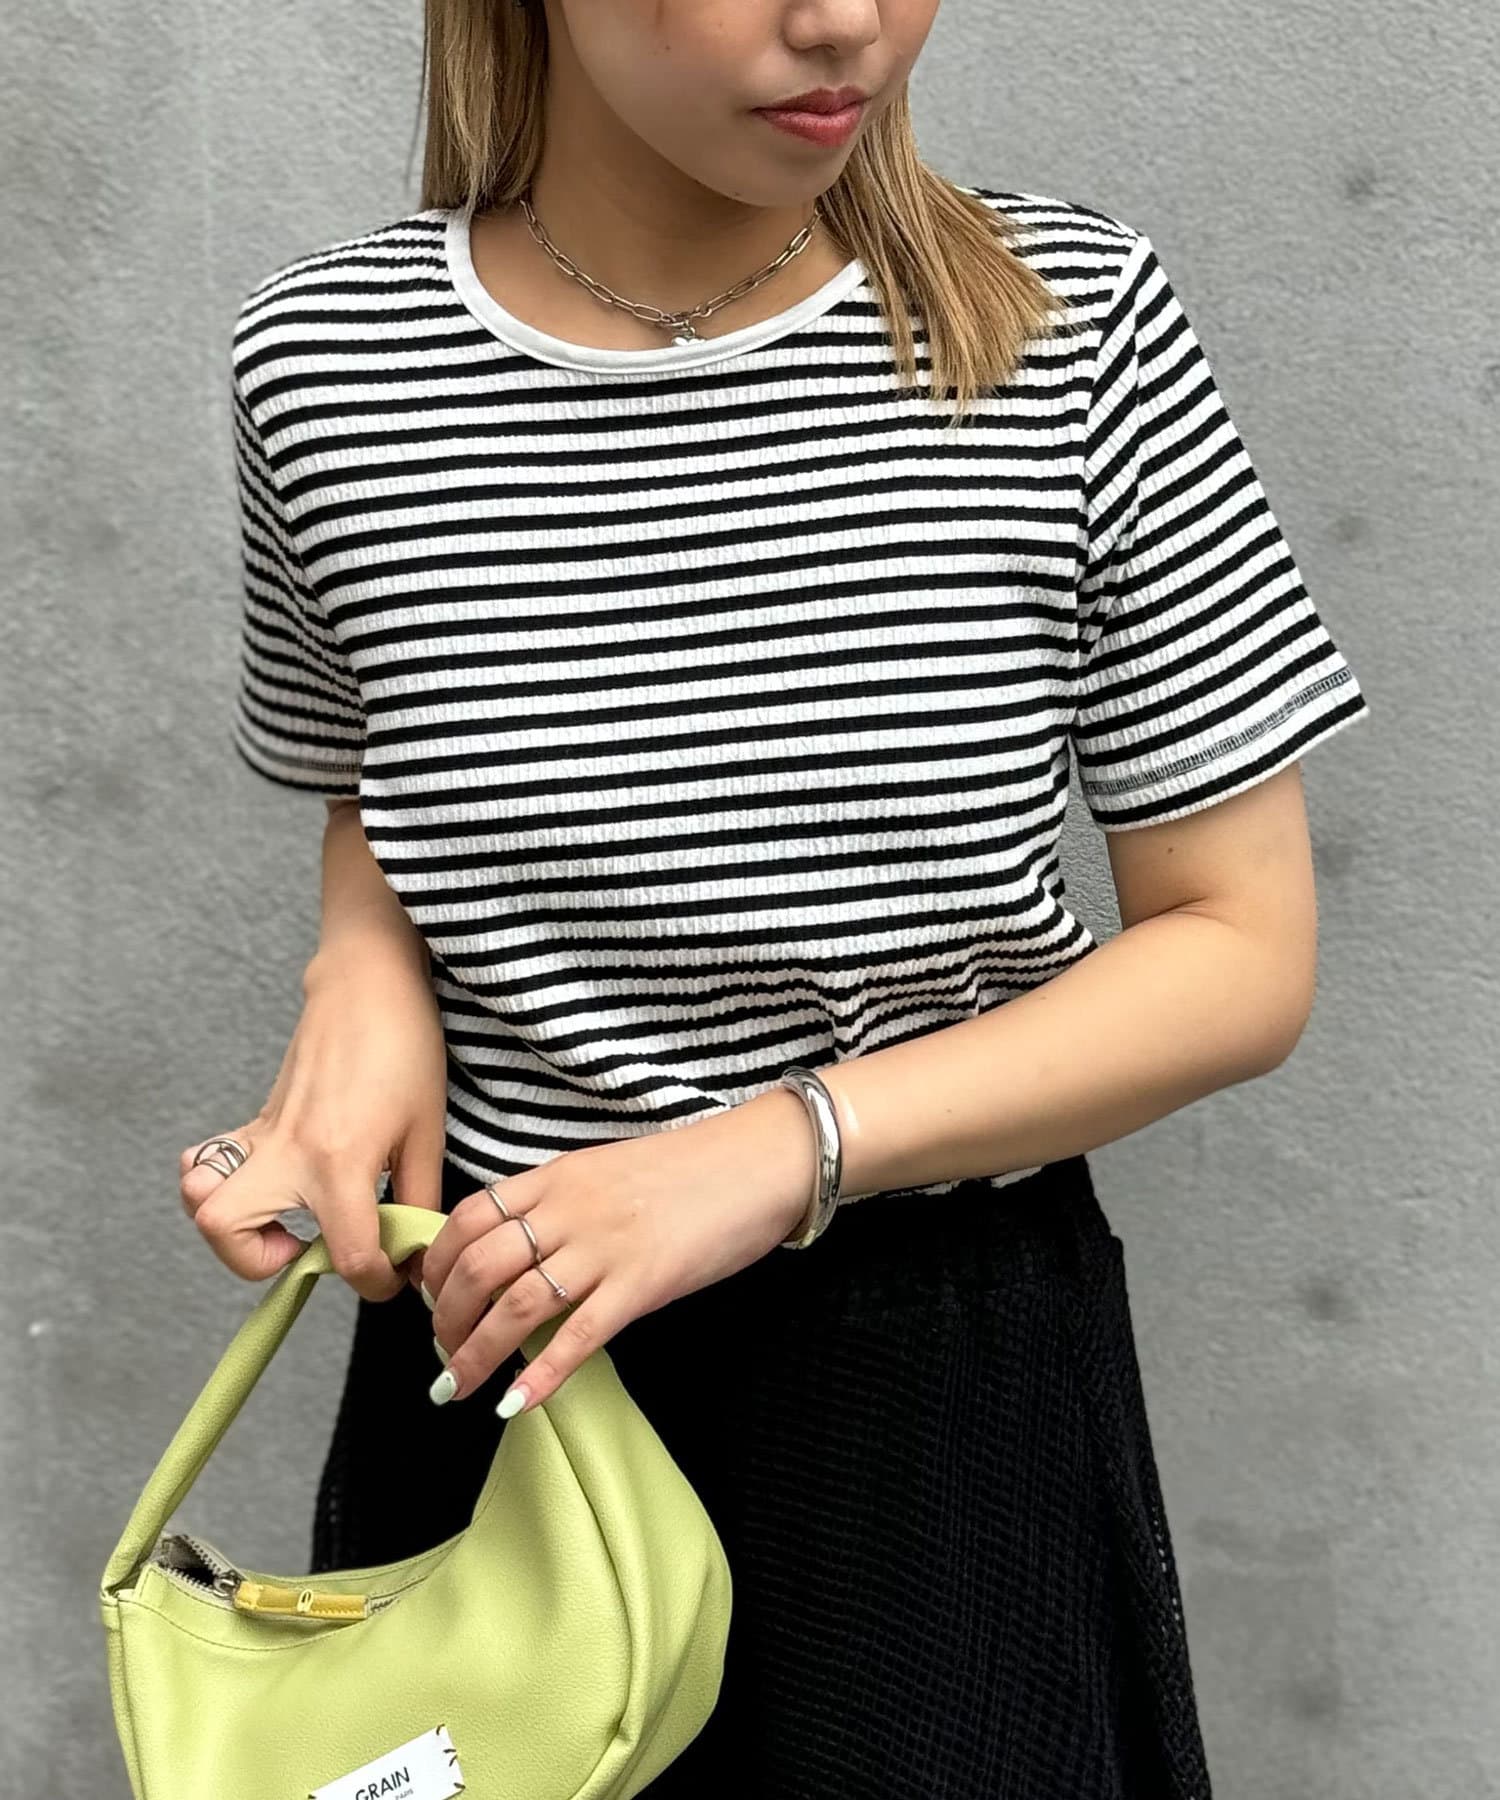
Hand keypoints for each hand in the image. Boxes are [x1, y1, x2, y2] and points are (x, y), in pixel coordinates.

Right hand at [178, 940, 448, 1301]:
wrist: (368, 981)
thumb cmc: (405, 1045)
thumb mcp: (427, 1130)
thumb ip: (419, 1199)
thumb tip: (416, 1250)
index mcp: (339, 1160)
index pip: (347, 1254)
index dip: (378, 1282)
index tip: (395, 1274)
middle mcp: (289, 1152)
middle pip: (225, 1229)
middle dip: (264, 1263)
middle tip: (314, 1248)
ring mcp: (264, 1135)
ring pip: (200, 1199)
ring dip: (232, 1230)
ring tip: (284, 1224)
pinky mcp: (257, 1121)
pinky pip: (208, 1163)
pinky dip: (220, 1186)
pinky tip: (272, 1187)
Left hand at [418, 1085, 816, 1416]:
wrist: (758, 1160)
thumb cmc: (690, 1168)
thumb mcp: (607, 1169)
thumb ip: (562, 1203)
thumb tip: (521, 1248)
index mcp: (557, 1177)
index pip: (469, 1219)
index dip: (437, 1264)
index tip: (428, 1297)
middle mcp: (570, 1210)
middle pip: (479, 1267)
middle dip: (445, 1317)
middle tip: (440, 1353)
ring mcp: (605, 1247)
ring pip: (516, 1305)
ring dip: (476, 1353)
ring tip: (457, 1387)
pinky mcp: (644, 1283)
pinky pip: (580, 1335)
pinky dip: (541, 1374)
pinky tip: (517, 1403)